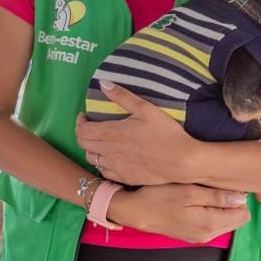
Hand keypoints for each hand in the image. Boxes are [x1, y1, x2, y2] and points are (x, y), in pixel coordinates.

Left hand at [75, 80, 198, 185]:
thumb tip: (103, 83)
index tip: (85, 116)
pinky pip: (104, 172)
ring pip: (91, 159)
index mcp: (111, 133)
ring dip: (93, 149)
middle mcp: (109, 152)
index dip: (79, 122)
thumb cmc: (166, 133)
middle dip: (84, 134)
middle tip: (93, 127)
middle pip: (83, 144)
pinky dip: (103, 163)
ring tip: (102, 142)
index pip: (81, 131)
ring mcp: (115, 167)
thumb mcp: (146, 109)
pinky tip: (112, 157)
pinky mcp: (124, 178)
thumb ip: (122, 96)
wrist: (181, 162)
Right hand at [108, 185, 250, 243]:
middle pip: (236, 219)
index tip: (223, 186)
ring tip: (202, 194)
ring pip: (224, 221)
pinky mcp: (192, 235)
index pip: (244, 213)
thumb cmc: (159, 197)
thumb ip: (218, 196)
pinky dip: (209, 213)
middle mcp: (208, 235)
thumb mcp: (190, 191)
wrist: (135, 211)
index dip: (238, 197)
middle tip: (211, 188)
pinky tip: (194, 202)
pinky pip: (211, 224)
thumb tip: (242, 198)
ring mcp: (199, 237)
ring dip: (219, 208)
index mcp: (210, 224)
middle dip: (230, 203)